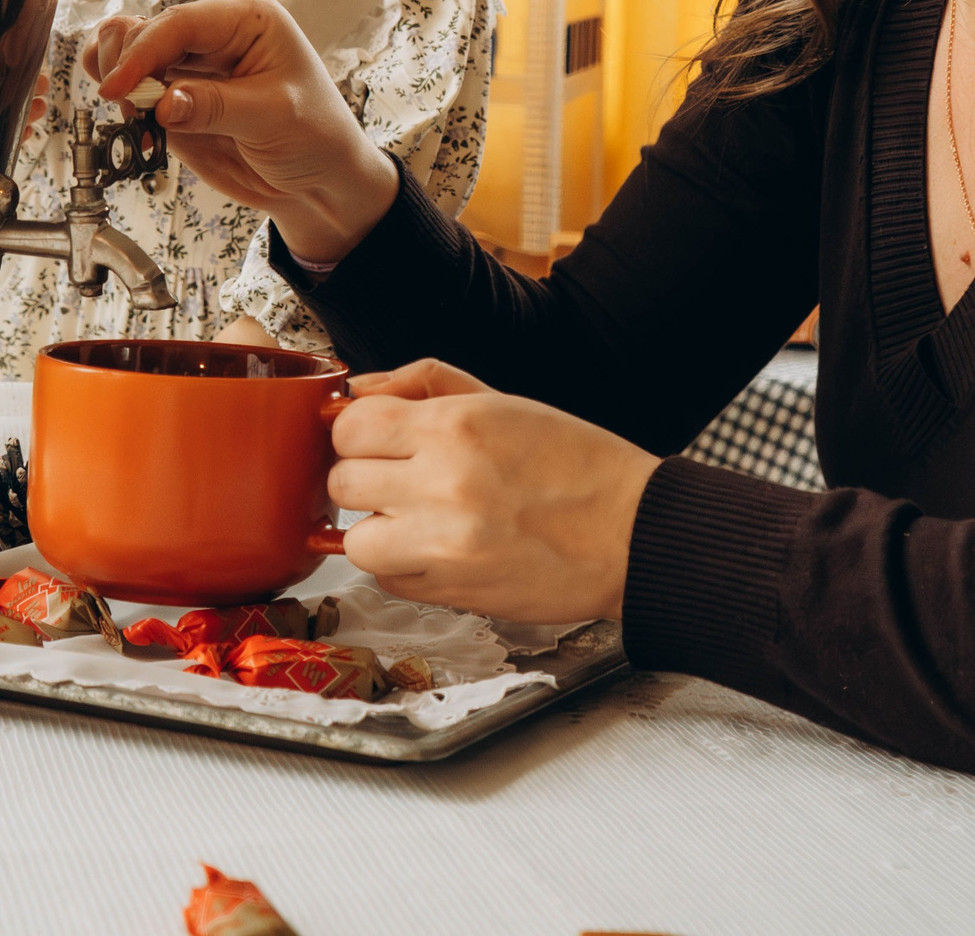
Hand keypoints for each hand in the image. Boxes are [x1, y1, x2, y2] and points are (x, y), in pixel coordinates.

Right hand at [87, 0, 397, 263]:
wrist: (318, 181)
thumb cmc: (316, 137)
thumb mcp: (273, 117)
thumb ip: (215, 107)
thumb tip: (165, 103)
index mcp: (247, 18)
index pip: (179, 23)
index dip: (142, 52)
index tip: (118, 88)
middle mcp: (215, 33)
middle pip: (143, 29)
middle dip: (127, 66)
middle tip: (131, 107)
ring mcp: (191, 64)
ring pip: (127, 50)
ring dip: (116, 79)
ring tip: (133, 112)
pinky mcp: (176, 96)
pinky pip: (132, 88)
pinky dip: (122, 102)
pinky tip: (135, 124)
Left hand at [329, 360, 663, 623]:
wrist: (632, 533)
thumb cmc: (575, 463)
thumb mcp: (504, 401)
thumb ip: (423, 384)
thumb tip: (355, 392)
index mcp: (457, 426)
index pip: (350, 425)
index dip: (357, 432)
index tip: (376, 439)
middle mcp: (445, 483)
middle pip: (342, 482)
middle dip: (365, 479)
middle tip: (400, 480)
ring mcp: (446, 544)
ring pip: (355, 542)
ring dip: (378, 531)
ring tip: (416, 520)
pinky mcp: (453, 592)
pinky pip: (388, 582)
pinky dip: (404, 568)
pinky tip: (440, 550)